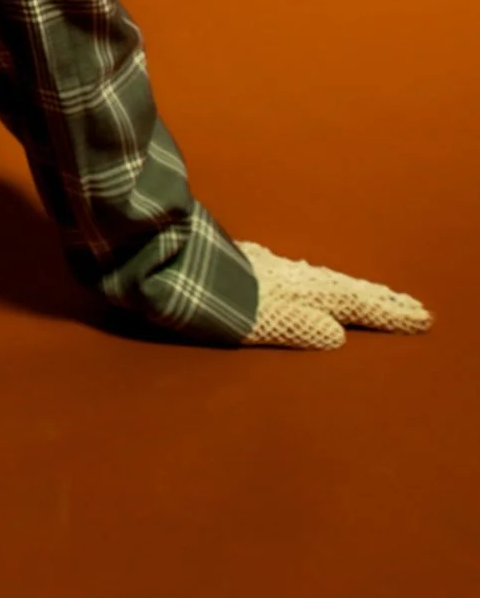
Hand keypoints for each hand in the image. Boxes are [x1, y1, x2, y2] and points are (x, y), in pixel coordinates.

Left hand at [236, 239, 432, 348]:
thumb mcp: (265, 322)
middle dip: (380, 299)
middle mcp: (296, 277)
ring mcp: (276, 268)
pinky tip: (316, 279)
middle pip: (348, 289)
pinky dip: (322, 280)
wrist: (178, 263)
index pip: (357, 305)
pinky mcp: (254, 264)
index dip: (387, 314)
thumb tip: (335, 333)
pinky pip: (304, 274)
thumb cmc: (221, 302)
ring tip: (376, 295)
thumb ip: (302, 327)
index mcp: (305, 294)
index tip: (418, 319)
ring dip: (355, 288)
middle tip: (411, 307)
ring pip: (326, 279)